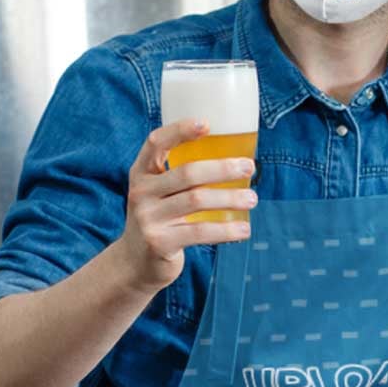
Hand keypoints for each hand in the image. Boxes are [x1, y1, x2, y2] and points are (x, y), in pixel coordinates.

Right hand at [117, 118, 256, 293]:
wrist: (135, 263)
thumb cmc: (160, 220)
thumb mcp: (160, 194)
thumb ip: (182, 177)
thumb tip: (235, 160)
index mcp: (141, 173)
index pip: (155, 143)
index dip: (180, 130)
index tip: (207, 123)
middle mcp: (141, 192)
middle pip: (187, 173)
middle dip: (222, 168)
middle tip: (249, 167)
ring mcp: (148, 218)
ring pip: (197, 200)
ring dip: (231, 198)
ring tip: (252, 199)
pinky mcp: (159, 243)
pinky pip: (199, 232)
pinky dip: (226, 230)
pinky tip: (244, 229)